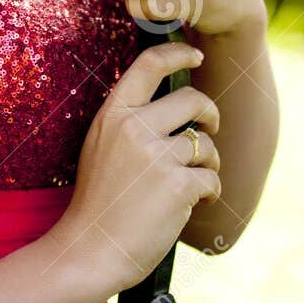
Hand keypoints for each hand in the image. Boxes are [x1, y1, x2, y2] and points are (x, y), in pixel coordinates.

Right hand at [50, 40, 221, 291]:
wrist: (92, 249)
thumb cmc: (100, 200)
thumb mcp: (102, 145)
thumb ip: (131, 120)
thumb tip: (175, 104)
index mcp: (114, 113)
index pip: (149, 64)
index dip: (178, 53)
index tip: (196, 55)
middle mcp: (134, 127)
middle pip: (192, 99)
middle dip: (210, 114)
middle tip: (210, 128)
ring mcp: (156, 155)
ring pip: (205, 143)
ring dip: (208, 163)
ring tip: (194, 182)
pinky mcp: (177, 185)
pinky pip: (211, 177)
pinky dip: (211, 191)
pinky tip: (196, 203)